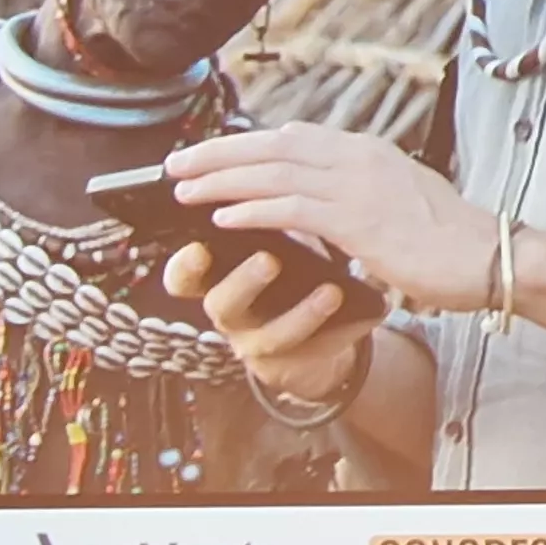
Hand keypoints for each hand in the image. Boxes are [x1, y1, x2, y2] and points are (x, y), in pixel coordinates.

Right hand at [163, 242, 375, 403]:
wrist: (312, 336)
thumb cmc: (285, 276)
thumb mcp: (270, 247)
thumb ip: (264, 221)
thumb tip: (277, 178)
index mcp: (215, 281)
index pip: (183, 277)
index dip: (185, 266)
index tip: (198, 250)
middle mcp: (229, 314)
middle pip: (223, 304)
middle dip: (244, 282)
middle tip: (269, 259)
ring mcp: (256, 345)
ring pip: (271, 335)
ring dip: (302, 313)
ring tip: (331, 291)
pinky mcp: (290, 365)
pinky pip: (311, 352)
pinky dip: (337, 332)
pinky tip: (362, 312)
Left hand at [168, 123, 495, 311]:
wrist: (490, 256)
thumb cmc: (450, 240)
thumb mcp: (399, 204)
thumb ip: (359, 196)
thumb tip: (325, 206)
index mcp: (367, 151)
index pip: (292, 136)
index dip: (244, 144)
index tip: (210, 153)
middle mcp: (358, 157)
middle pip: (272, 145)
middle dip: (218, 153)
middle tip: (176, 164)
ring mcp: (358, 185)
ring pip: (273, 173)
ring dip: (222, 179)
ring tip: (184, 189)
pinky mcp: (358, 220)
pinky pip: (292, 209)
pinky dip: (253, 209)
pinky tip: (222, 216)